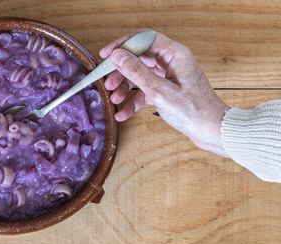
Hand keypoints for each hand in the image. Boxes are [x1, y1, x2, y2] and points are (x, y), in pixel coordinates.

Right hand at [99, 30, 230, 156]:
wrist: (212, 131)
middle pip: (139, 58)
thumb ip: (137, 72)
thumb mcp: (160, 91)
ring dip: (125, 88)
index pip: (144, 39)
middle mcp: (172, 62)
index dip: (122, 45)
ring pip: (140, 75)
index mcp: (175, 55)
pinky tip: (123, 113)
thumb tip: (118, 56)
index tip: (106, 54)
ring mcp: (169, 77)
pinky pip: (145, 91)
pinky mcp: (167, 91)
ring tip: (114, 99)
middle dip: (121, 71)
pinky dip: (134, 101)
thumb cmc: (194, 111)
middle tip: (108, 82)